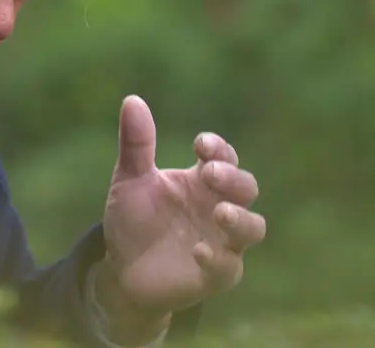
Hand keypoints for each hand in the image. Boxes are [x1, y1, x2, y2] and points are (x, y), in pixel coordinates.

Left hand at [99, 96, 265, 321]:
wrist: (120, 271)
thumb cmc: (133, 220)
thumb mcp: (130, 180)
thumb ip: (136, 144)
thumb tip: (132, 99)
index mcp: (202, 181)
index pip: (224, 157)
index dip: (219, 148)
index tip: (200, 145)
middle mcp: (218, 208)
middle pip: (247, 188)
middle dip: (233, 178)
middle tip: (210, 174)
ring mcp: (222, 242)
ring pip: (254, 228)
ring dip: (241, 219)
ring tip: (219, 212)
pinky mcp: (215, 275)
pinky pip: (229, 267)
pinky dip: (218, 258)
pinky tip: (198, 251)